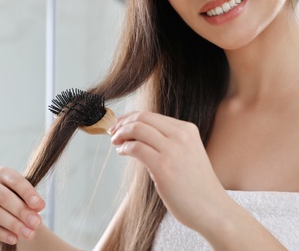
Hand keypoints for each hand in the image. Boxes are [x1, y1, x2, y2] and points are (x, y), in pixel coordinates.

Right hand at [0, 167, 44, 244]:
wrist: (10, 214)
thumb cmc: (21, 201)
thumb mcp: (29, 198)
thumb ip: (33, 201)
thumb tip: (38, 206)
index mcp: (3, 173)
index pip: (15, 180)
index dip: (28, 193)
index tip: (40, 206)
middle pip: (4, 197)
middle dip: (21, 211)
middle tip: (36, 223)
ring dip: (13, 225)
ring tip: (28, 234)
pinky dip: (2, 234)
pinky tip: (14, 238)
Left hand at [110, 111, 229, 232]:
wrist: (213, 210)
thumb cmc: (197, 186)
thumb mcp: (187, 153)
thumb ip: (168, 141)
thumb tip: (138, 136)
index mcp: (187, 130)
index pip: (151, 115)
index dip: (130, 117)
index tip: (119, 125)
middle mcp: (181, 135)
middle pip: (142, 118)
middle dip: (122, 123)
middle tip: (112, 132)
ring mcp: (173, 150)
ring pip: (137, 128)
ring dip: (121, 134)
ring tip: (116, 142)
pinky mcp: (163, 167)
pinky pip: (136, 148)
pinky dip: (124, 148)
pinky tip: (122, 152)